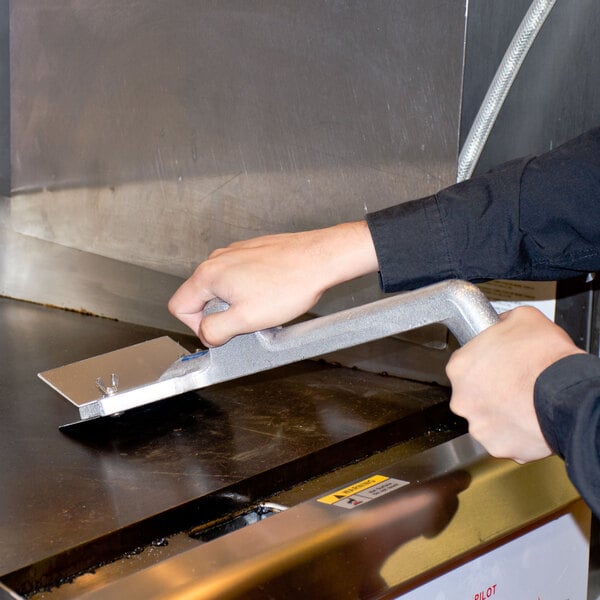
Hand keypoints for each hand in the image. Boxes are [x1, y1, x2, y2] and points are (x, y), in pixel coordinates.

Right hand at [168, 221, 378, 345]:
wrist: (320, 259)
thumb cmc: (290, 284)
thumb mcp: (246, 320)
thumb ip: (216, 330)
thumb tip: (205, 335)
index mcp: (209, 274)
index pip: (180, 306)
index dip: (198, 326)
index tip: (221, 332)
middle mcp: (218, 259)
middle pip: (201, 296)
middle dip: (220, 314)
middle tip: (246, 321)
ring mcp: (236, 253)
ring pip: (222, 287)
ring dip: (236, 303)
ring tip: (262, 307)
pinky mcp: (252, 251)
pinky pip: (239, 276)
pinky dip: (250, 289)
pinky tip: (271, 294)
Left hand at [446, 306, 584, 462]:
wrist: (567, 394)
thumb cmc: (546, 359)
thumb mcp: (522, 318)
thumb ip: (501, 322)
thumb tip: (500, 323)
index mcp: (460, 367)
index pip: (464, 363)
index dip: (484, 361)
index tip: (497, 363)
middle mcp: (462, 398)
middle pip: (471, 392)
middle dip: (489, 389)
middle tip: (512, 383)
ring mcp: (478, 425)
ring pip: (485, 417)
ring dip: (500, 411)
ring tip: (522, 401)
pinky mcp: (496, 445)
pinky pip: (502, 437)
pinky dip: (513, 431)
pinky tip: (526, 418)